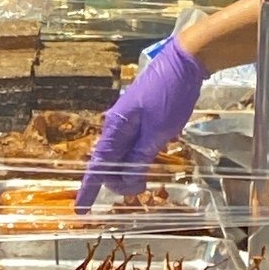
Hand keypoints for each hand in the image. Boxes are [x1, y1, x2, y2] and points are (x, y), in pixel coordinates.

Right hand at [75, 37, 206, 211]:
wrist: (187, 60)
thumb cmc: (171, 93)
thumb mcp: (159, 131)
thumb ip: (141, 156)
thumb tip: (127, 180)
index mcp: (116, 128)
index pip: (98, 166)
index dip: (89, 189)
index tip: (82, 209)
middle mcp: (117, 126)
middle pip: (109, 164)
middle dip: (119, 182)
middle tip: (141, 191)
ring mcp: (128, 121)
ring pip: (122, 155)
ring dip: (129, 171)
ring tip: (145, 182)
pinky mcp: (140, 118)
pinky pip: (132, 145)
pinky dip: (137, 158)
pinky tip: (147, 162)